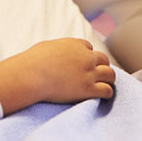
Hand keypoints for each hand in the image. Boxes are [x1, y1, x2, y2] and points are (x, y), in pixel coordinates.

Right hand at [0, 38, 114, 114]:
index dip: (87, 56)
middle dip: (101, 66)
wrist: (31, 75)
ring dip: (109, 79)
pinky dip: (107, 92)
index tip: (84, 64)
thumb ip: (56, 49)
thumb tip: (53, 53)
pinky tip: (103, 95)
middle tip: (99, 74)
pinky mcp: (88, 89)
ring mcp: (88, 73)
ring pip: (110, 74)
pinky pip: (107, 90)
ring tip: (106, 84)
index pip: (89, 48)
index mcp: (75, 45)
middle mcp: (86, 57)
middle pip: (103, 60)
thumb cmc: (32, 62)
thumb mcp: (46, 47)